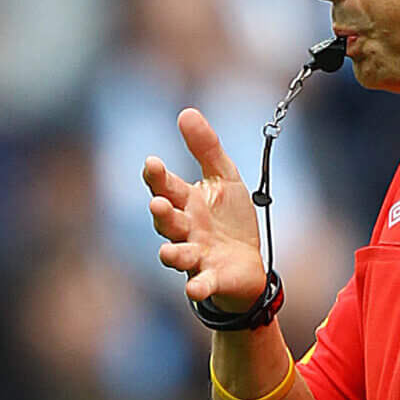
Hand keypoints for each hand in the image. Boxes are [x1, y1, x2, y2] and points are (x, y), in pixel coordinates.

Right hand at [142, 110, 268, 313]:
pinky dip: (197, 287)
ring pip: (177, 254)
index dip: (158, 177)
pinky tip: (195, 288)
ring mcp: (195, 256)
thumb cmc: (229, 219)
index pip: (166, 187)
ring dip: (172, 253)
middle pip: (167, 221)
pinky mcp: (210, 278)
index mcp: (186, 202)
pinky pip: (200, 283)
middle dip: (162, 214)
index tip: (152, 163)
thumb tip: (186, 112)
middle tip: (159, 204)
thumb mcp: (224, 177)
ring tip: (168, 251)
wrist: (248, 263)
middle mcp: (185, 230)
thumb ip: (205, 147)